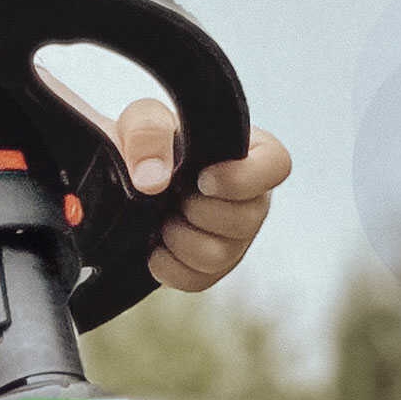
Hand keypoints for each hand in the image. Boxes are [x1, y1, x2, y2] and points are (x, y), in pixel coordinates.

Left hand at [114, 101, 291, 292]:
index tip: (204, 179)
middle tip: (173, 196)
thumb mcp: (141, 119)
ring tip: (163, 220)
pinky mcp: (211, 268)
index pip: (277, 165)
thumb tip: (154, 180)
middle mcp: (251, 199)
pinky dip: (169, 266)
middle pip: (248, 219)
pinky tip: (155, 246)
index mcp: (248, 154)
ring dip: (181, 238)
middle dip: (199, 210)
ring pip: (221, 255)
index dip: (244, 179)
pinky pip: (199, 280)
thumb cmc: (146, 145)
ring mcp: (234, 238)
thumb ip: (148, 133)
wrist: (123, 181)